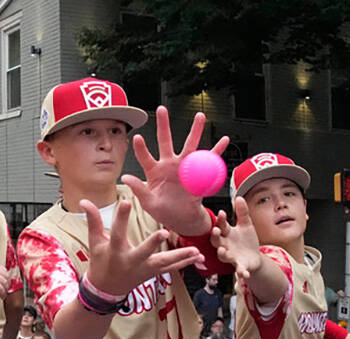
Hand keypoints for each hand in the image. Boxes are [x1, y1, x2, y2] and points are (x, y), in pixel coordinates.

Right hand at [81, 199, 204, 298]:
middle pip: (143, 251)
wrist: (106, 289)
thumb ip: (93, 220)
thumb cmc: (101, 262)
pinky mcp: (153, 273)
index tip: (126, 201)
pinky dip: (185, 263)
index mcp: (115, 251)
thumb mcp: (95, 242)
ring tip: (195, 250)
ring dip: (180, 256)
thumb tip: (84, 200)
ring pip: (163, 263)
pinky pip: (171, 268)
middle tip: (163, 233)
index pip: (117, 232)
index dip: (121, 217)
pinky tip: (199, 256)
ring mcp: (143, 269)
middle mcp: (131, 261)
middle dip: (152, 243)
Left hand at [122, 107, 228, 236]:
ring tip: (200, 116)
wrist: (181, 218)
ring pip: (190, 145)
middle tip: (162, 109)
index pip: (145, 157)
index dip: (141, 148)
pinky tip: (224, 139)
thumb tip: (125, 177)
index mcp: (154, 171)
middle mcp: (168, 164)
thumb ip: (138, 189)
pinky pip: (209, 159)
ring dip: (195, 130)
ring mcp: (184, 167)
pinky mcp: (198, 173)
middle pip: (166, 141)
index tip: (137, 137)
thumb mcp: (148, 203)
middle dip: (164, 125)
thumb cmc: (163, 211)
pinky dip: (217, 150)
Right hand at [211, 197, 263, 284]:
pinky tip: (244, 274)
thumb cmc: (246, 241)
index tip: (222, 213)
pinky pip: (239, 269)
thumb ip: (242, 212)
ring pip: (223, 256)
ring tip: (222, 250)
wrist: (254, 258)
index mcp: (227, 235)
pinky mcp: (240, 266)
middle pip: (216, 241)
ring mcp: (231, 257)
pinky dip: (241, 272)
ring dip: (222, 254)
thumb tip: (239, 197)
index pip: (221, 226)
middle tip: (216, 231)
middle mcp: (225, 246)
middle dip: (215, 236)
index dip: (220, 220)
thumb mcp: (246, 225)